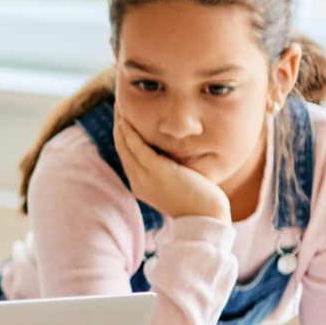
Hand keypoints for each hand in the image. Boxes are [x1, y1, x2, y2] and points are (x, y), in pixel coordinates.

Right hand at [112, 111, 227, 222]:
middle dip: (119, 127)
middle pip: (121, 148)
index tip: (125, 119)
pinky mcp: (156, 170)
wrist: (206, 218)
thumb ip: (171, 172)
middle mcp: (138, 181)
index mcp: (141, 185)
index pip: (127, 156)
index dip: (123, 136)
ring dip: (121, 124)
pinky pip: (137, 146)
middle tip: (120, 106)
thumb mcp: (179, 186)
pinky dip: (131, 131)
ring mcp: (144, 177)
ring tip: (121, 106)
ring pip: (125, 145)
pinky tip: (129, 118)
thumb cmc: (200, 204)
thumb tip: (175, 158)